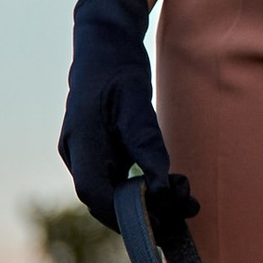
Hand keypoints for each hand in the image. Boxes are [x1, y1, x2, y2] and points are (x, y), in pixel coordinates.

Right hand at [59, 0, 197, 237]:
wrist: (105, 44)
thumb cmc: (118, 65)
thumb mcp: (135, 97)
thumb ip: (145, 140)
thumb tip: (160, 183)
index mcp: (81, 137)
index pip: (93, 191)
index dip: (123, 213)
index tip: (159, 218)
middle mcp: (77, 151)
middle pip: (103, 199)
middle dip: (142, 212)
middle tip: (185, 208)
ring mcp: (85, 153)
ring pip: (111, 193)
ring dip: (146, 204)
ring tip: (185, 199)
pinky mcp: (99, 152)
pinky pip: (117, 181)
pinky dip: (142, 190)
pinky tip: (170, 188)